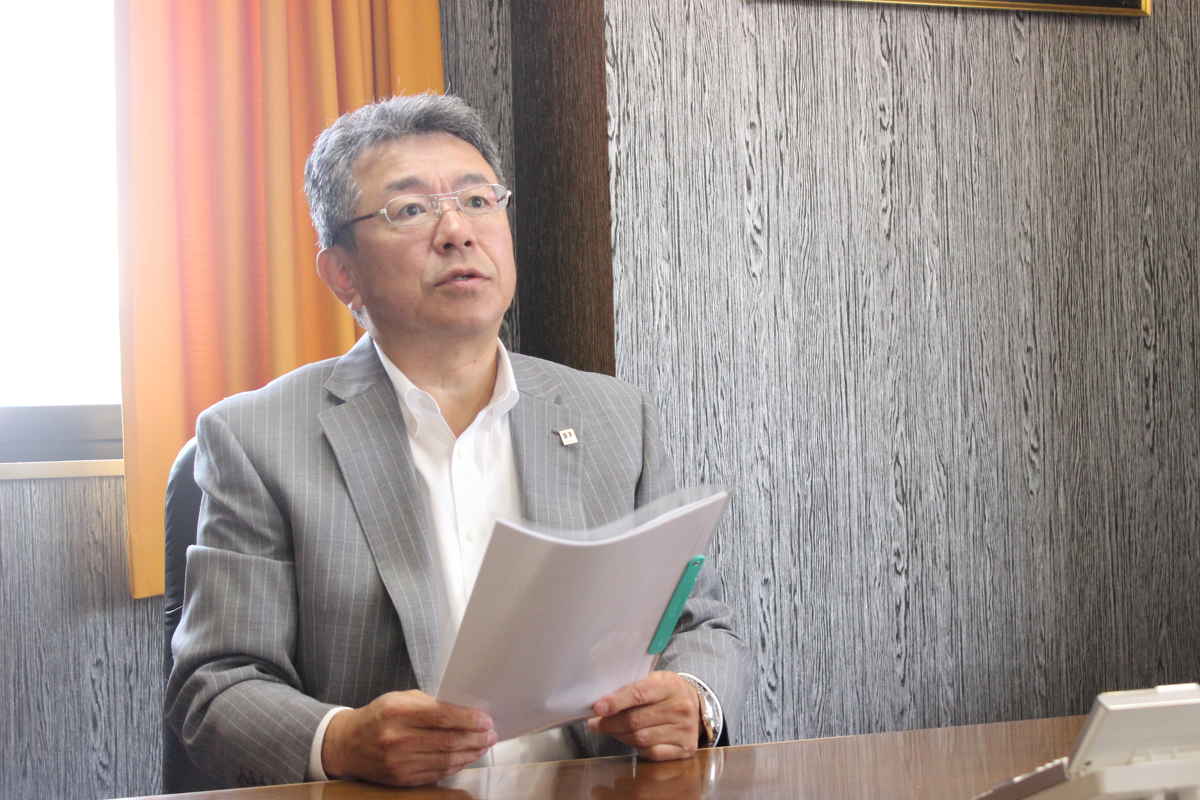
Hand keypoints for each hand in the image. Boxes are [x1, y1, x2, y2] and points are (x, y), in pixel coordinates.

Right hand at [321, 690, 496, 785]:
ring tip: (483, 745)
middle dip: (476, 738)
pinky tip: (466, 757)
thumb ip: (430, 703)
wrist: (348, 744)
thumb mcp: (400, 699)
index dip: (468, 719)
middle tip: (491, 734)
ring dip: (470, 753)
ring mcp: (399, 762)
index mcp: (398, 712)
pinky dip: (455, 765)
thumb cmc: (378, 716)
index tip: (486, 720)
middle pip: (448, 741)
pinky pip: (437, 773)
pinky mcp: (401, 779)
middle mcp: (397, 739)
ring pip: (446, 760)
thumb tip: (464, 710)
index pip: (442, 716)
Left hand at [587, 671, 700, 760]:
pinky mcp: (685, 748)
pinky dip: (638, 748)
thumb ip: (632, 687)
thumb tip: (602, 702)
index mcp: (671, 685)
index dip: (616, 702)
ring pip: (640, 738)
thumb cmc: (668, 692)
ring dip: (621, 735)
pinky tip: (634, 739)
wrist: (696, 706)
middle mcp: (681, 707)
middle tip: (595, 723)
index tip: (597, 708)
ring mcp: (685, 730)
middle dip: (610, 723)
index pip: (639, 693)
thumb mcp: (655, 680)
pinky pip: (651, 752)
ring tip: (614, 729)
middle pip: (635, 720)